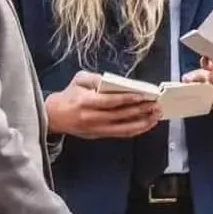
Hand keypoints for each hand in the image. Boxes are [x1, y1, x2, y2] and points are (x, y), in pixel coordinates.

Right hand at [46, 72, 161, 138]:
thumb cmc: (69, 95)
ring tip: (155, 115)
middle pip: (121, 115)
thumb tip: (115, 82)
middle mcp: (92, 118)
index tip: (143, 95)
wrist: (56, 116)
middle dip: (140, 110)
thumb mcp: (79, 80)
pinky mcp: (101, 135)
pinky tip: (146, 124)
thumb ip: (96, 78)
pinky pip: (122, 134)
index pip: (111, 102)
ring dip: (142, 122)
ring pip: (124, 128)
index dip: (128, 99)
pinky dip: (136, 129)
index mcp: (85, 102)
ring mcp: (97, 129)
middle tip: (155, 104)